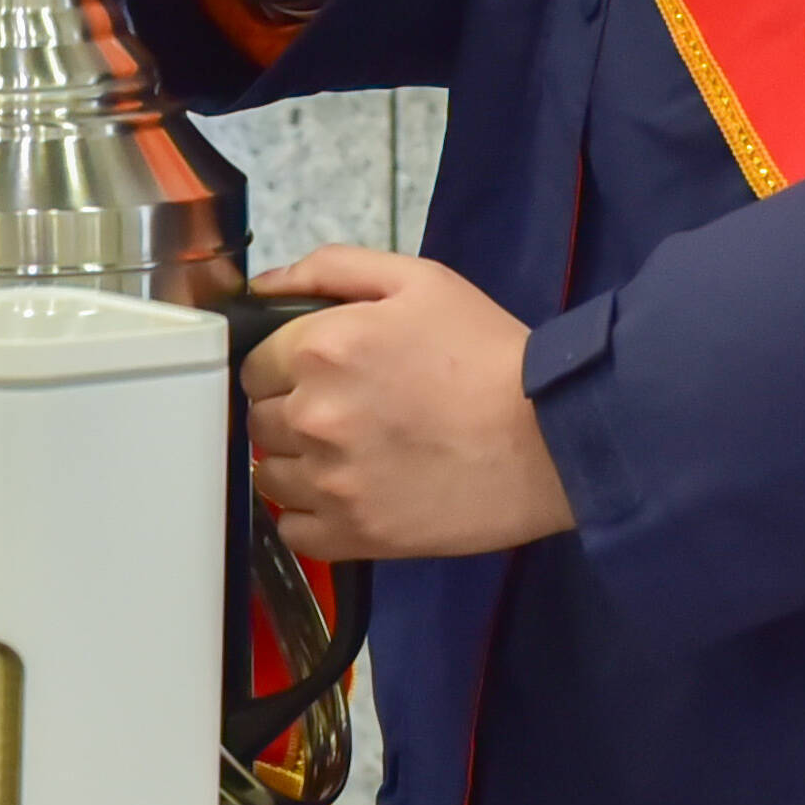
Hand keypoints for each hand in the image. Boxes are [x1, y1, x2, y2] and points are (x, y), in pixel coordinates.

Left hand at [240, 246, 575, 563]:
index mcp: (321, 347)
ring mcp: (332, 482)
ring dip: (298, 465)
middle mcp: (315, 415)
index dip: (284, 367)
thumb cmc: (489, 354)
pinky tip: (349, 496)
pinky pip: (294, 531)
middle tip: (346, 412)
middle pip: (260, 419)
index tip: (318, 376)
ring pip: (270, 476)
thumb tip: (264, 285)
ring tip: (349, 456)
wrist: (551, 436)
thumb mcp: (417, 281)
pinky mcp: (356, 535)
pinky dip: (312, 518)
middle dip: (292, 412)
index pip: (253, 364)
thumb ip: (331, 269)